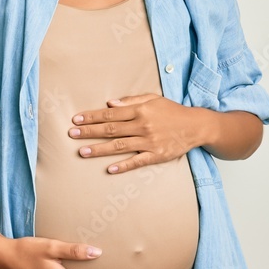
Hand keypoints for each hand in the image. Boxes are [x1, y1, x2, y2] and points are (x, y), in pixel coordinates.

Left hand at [69, 94, 199, 173]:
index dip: (92, 116)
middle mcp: (143, 125)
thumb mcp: (153, 99)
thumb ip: (131, 100)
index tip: (76, 119)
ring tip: (82, 152)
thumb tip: (109, 104)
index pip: (110, 114)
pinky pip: (137, 161)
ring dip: (99, 149)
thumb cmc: (172, 111)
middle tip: (72, 134)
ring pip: (119, 146)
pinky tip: (110, 169)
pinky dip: (123, 165)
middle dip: (89, 132)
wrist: (196, 125)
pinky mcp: (157, 155)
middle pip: (111, 129)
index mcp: (140, 110)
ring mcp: (149, 142)